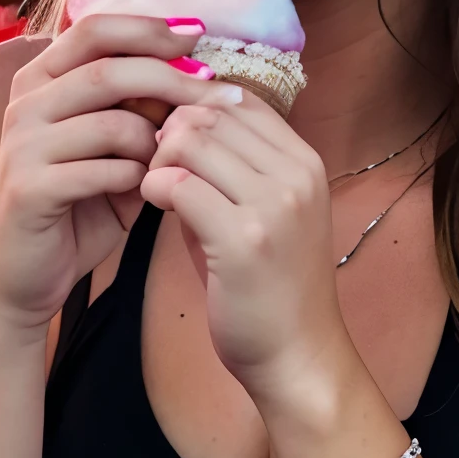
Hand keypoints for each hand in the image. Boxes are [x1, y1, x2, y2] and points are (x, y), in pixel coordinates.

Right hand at [0, 15, 239, 341]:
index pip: (95, 28)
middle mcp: (25, 102)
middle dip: (172, 78)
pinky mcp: (28, 187)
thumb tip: (200, 72)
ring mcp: (22, 144)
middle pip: (109, 68)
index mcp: (40, 79)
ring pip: (112, 122)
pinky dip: (136, 178)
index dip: (148, 27)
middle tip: (218, 92)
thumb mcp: (111, 147)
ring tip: (168, 162)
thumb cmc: (76, 204)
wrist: (21, 276)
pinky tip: (144, 190)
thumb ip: (141, 110)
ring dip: (155, 142)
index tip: (199, 33)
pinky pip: (103, 170)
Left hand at [142, 92, 343, 409]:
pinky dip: (153, 187)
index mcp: (305, 161)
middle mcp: (295, 174)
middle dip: (172, 132)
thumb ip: (231, 164)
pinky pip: (179, 184)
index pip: (240, 100)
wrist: (297, 357)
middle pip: (211, 112)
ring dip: (159, 158)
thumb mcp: (264, 210)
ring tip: (157, 188)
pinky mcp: (242, 239)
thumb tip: (178, 121)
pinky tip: (154, 206)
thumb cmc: (270, 285)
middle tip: (158, 165)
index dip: (197, 108)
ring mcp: (273, 205)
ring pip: (191, 139)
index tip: (175, 137)